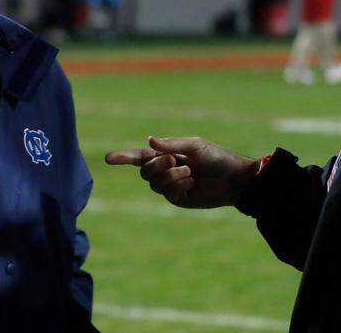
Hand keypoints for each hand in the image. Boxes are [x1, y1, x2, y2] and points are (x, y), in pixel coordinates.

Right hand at [105, 136, 258, 208]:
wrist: (234, 178)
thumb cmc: (216, 157)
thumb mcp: (194, 146)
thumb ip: (171, 144)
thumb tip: (149, 140)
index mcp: (168, 154)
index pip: (140, 157)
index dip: (123, 157)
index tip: (107, 158)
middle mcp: (166, 170)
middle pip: (145, 172)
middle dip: (157, 165)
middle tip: (174, 160)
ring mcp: (171, 186)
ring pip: (155, 183)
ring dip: (170, 176)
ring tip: (189, 172)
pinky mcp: (178, 199)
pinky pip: (167, 193)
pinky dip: (178, 185)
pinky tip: (191, 183)